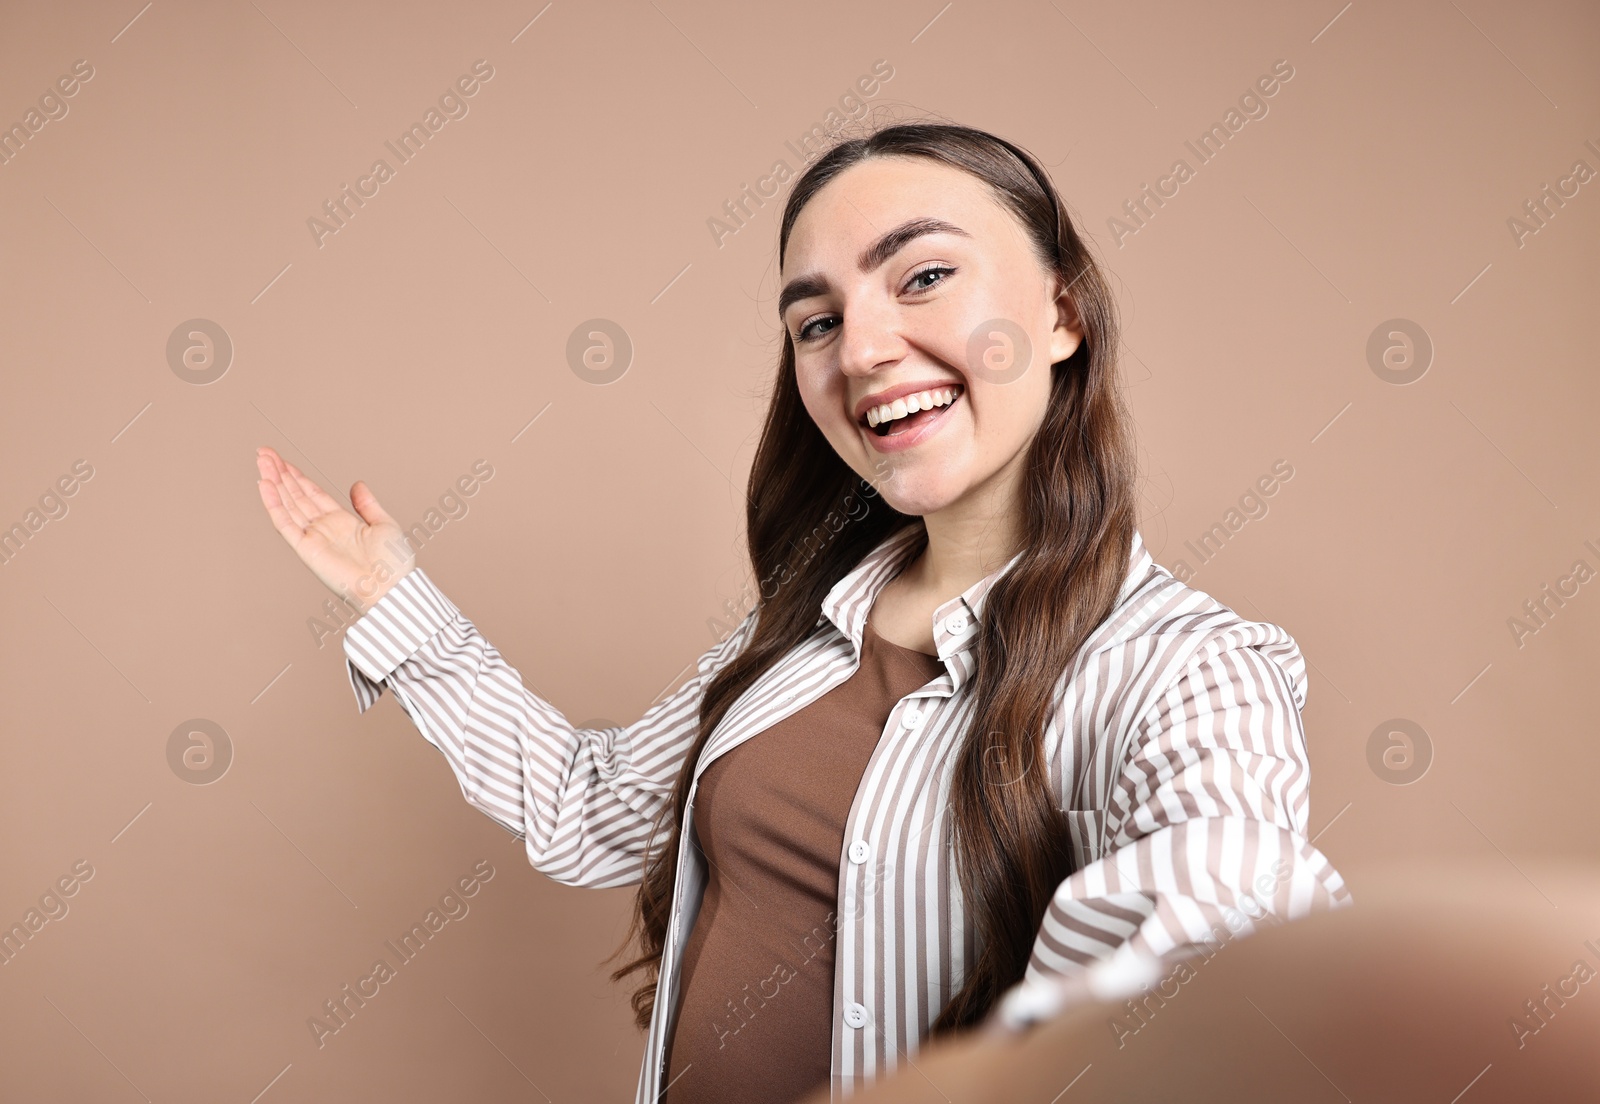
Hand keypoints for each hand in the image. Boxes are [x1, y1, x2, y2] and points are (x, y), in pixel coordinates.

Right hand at [255, 445, 414, 614]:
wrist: (389, 586)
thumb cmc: (392, 563)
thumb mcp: (384, 524)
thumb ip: (367, 504)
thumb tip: (357, 484)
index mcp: (341, 522)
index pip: (312, 494)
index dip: (297, 477)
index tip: (282, 460)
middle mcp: (323, 528)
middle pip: (295, 495)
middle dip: (280, 473)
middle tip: (264, 452)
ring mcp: (313, 538)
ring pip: (287, 504)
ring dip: (273, 482)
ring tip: (261, 460)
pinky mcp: (306, 548)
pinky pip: (285, 523)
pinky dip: (273, 504)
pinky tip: (265, 485)